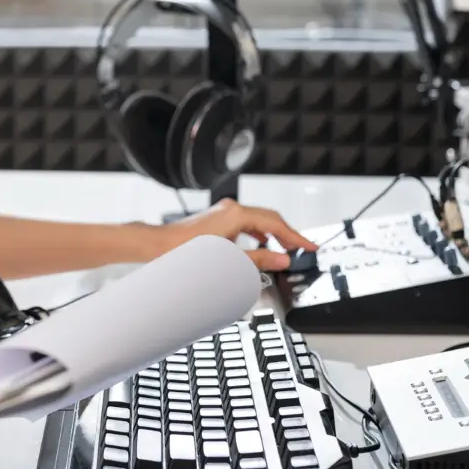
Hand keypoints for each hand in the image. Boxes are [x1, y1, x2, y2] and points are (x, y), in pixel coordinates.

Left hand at [150, 198, 316, 270]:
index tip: (310, 247)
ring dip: (273, 236)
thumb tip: (282, 259)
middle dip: (287, 235)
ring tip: (283, 251)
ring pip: (258, 221)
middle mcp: (231, 208)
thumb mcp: (228, 258)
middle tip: (302, 250)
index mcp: (237, 214)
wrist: (158, 245)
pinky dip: (257, 235)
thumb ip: (259, 259)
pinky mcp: (218, 219)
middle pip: (270, 220)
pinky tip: (259, 247)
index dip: (296, 237)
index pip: (276, 224)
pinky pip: (246, 224)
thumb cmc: (184, 250)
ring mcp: (223, 212)